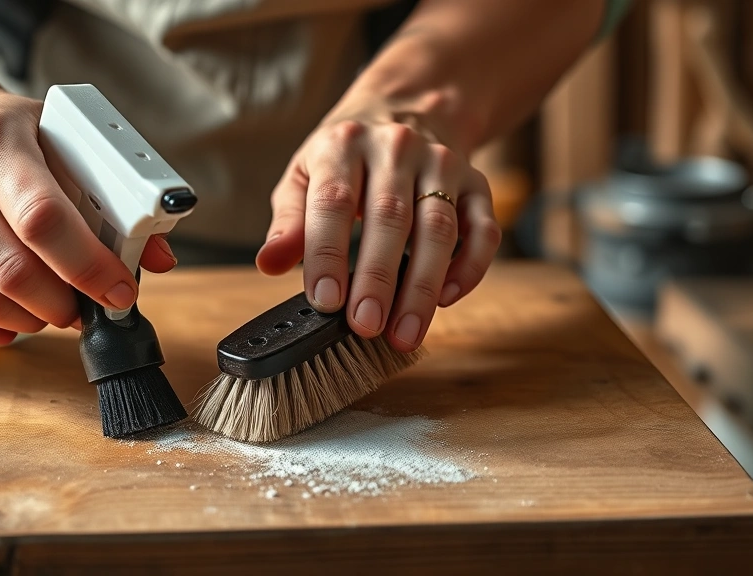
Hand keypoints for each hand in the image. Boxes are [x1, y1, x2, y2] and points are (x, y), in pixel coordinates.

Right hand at [0, 78, 176, 344]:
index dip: (88, 266)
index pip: (44, 220)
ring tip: (54, 309)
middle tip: (86, 305)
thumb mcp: (55, 134)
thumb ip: (107, 192)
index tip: (118, 291)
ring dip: (33, 320)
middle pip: (15, 271)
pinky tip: (13, 320)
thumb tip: (156, 256)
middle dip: (65, 303)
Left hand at [256, 104, 500, 351]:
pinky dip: (470, 266)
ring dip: (422, 285)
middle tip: (366, 326)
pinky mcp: (476, 183)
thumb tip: (269, 263)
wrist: (407, 109)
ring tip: (403, 332)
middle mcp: (396, 148)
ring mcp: (442, 163)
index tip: (326, 302)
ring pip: (438, 227)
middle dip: (377, 278)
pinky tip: (448, 299)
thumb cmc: (344, 159)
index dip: (328, 254)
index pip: (334, 201)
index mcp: (343, 144)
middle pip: (390, 217)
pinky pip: (483, 228)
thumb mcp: (303, 177)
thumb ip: (288, 223)